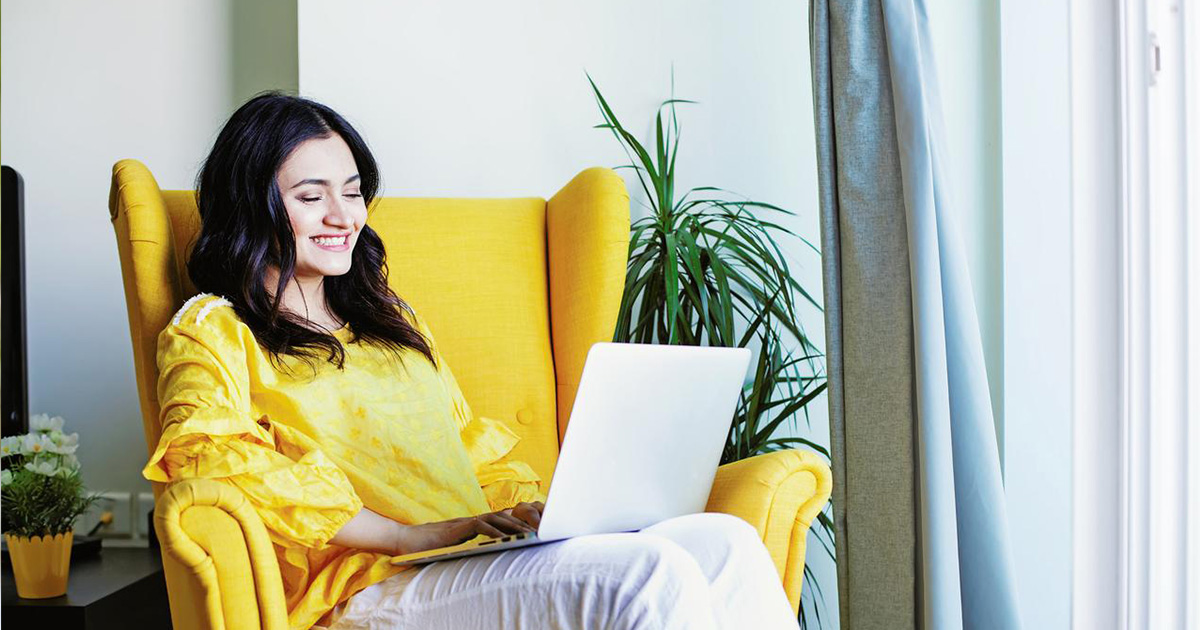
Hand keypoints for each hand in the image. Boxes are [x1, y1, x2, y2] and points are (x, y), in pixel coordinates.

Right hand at [391, 502, 542, 555]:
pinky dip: (493, 530)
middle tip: (539, 530)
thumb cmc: (427, 545)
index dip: (516, 523)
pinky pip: (479, 526)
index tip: (532, 530)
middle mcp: (470, 520)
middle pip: (502, 516)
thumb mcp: (454, 544)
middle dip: (521, 523)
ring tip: (527, 534)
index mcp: (471, 525)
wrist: (404, 539)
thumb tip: (485, 550)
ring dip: (512, 526)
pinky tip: (503, 536)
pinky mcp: (456, 528)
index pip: (499, 520)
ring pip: (494, 519)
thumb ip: (468, 543)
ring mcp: (463, 522)